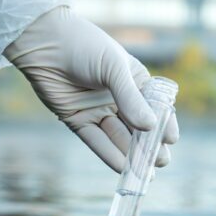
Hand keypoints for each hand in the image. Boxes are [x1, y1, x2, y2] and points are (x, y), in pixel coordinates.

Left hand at [4, 6, 178, 172]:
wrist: (45, 42)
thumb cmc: (84, 46)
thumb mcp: (113, 68)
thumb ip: (130, 98)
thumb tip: (150, 127)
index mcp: (134, 81)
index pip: (155, 107)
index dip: (164, 123)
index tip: (171, 139)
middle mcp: (118, 98)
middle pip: (138, 127)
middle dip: (150, 146)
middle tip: (161, 161)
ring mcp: (98, 110)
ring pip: (119, 137)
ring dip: (131, 155)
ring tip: (145, 172)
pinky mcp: (78, 120)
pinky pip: (97, 141)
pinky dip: (109, 154)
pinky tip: (121, 167)